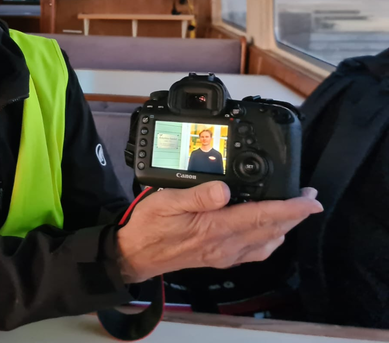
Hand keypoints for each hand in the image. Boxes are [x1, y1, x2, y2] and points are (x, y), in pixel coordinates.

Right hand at [116, 182, 322, 282]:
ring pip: (267, 242)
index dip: (291, 208)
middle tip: (309, 197)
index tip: (310, 199)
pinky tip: (271, 232)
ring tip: (295, 210)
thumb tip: (225, 189)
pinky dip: (270, 240)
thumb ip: (197, 195)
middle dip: (295, 214)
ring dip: (285, 226)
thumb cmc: (150, 226)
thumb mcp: (166, 202)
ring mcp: (224, 254)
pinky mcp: (220, 258)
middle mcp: (225, 245)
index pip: (262, 216)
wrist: (136, 254)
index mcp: (214, 228)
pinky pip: (255, 252)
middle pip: (272, 230)